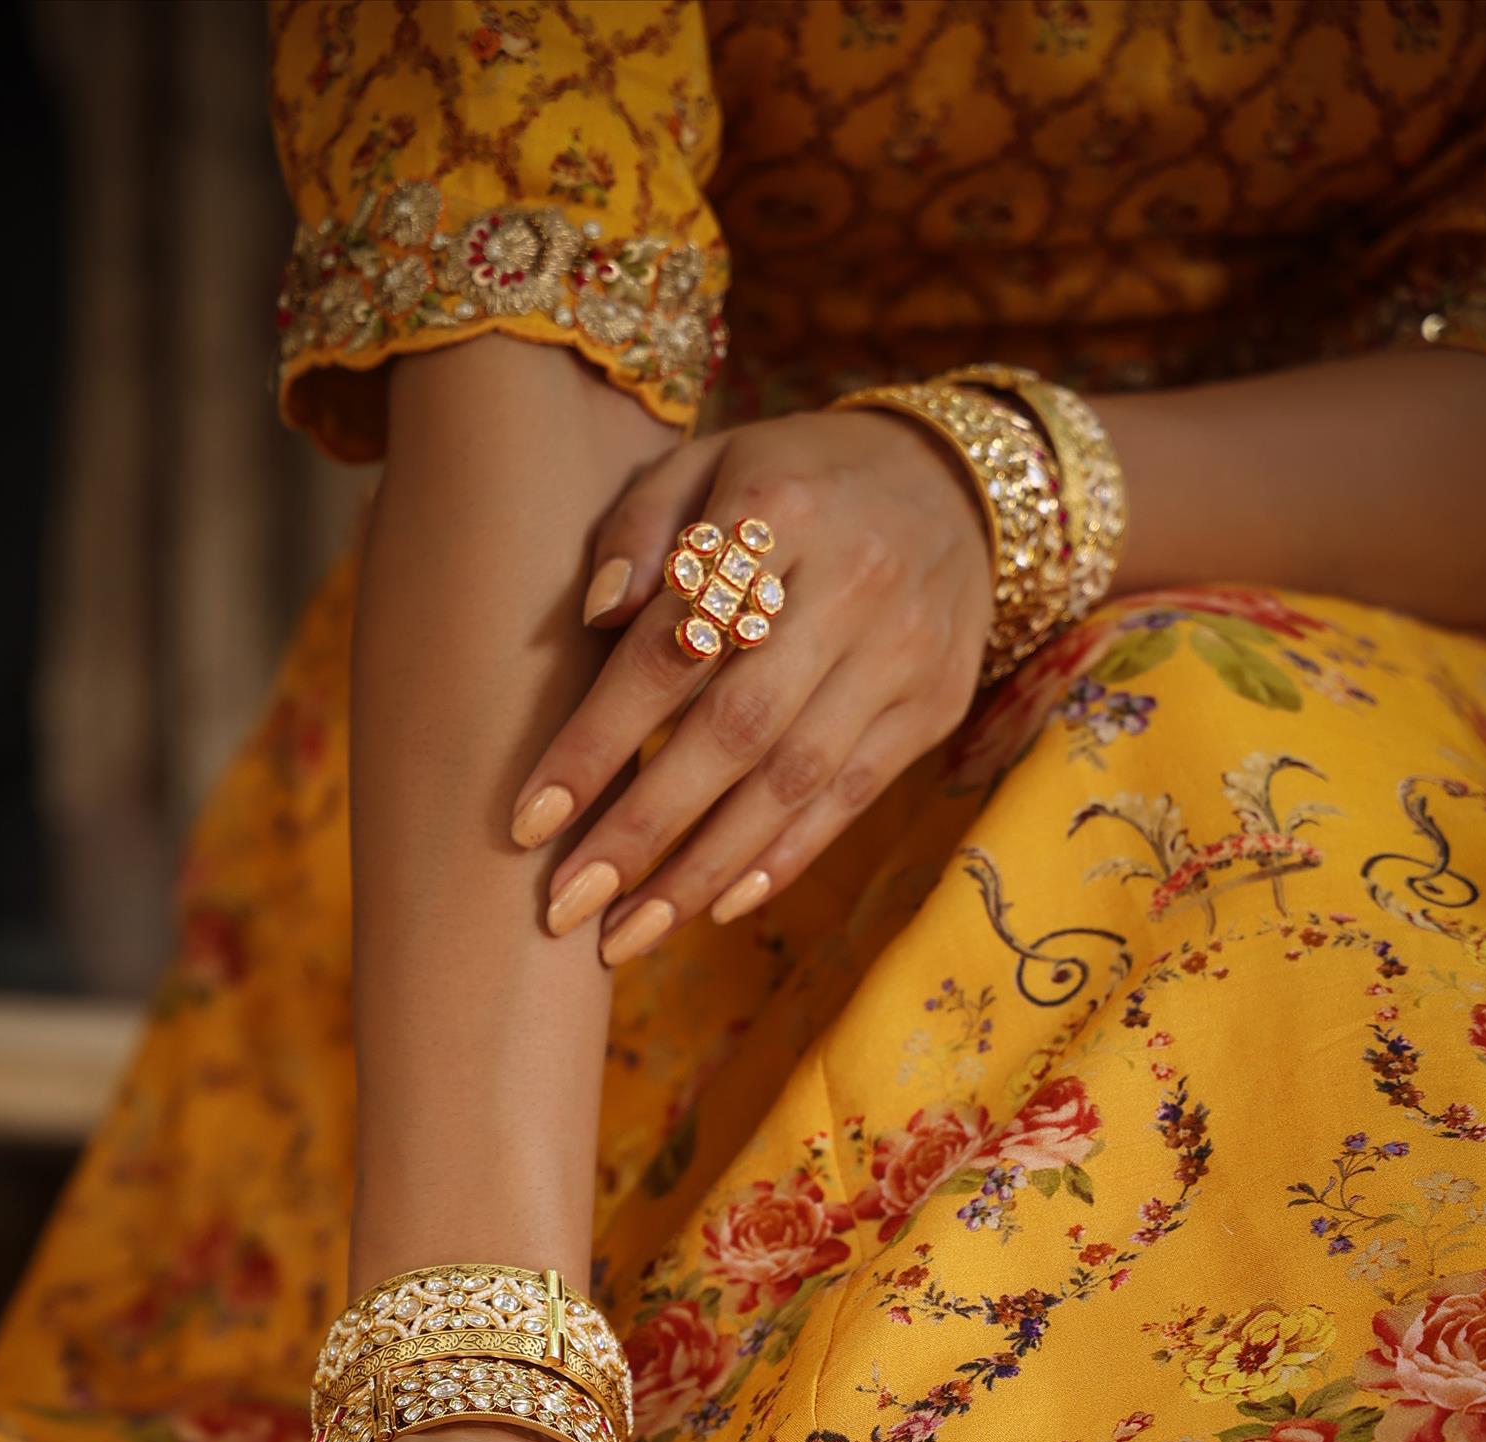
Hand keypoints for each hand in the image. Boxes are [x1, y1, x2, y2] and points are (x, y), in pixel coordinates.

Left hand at [509, 409, 993, 960]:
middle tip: (565, 904)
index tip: (530, 821)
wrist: (955, 484)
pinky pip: (851, 800)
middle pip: (733, 730)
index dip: (598, 741)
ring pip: (792, 783)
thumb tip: (594, 618)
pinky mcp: (931, 708)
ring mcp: (900, 654)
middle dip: (643, 829)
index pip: (671, 647)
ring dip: (702, 870)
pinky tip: (714, 908)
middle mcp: (849, 586)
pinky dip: (781, 860)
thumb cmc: (793, 483)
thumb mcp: (711, 463)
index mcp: (778, 509)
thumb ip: (641, 526)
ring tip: (625, 935)